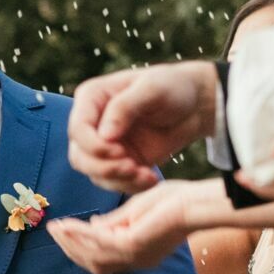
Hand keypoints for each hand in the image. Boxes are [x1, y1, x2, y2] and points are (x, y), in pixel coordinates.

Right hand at [47, 178, 212, 273]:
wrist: (195, 202)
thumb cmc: (174, 202)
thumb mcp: (136, 213)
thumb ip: (114, 222)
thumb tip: (93, 224)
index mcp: (139, 255)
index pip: (103, 259)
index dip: (81, 248)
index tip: (64, 231)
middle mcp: (136, 261)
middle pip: (94, 263)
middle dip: (71, 248)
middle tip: (53, 230)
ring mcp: (135, 256)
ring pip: (93, 256)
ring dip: (71, 241)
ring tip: (56, 227)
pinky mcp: (133, 244)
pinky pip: (99, 242)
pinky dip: (80, 234)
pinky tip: (69, 224)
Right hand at [67, 63, 218, 193]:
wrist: (194, 106)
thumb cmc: (173, 87)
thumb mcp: (152, 89)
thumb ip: (124, 107)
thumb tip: (104, 136)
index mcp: (92, 98)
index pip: (78, 129)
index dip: (93, 146)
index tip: (121, 151)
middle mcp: (92, 123)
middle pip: (79, 156)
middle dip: (104, 168)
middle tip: (132, 168)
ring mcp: (104, 145)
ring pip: (94, 173)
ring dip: (119, 180)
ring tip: (146, 175)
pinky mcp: (119, 161)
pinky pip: (114, 182)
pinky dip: (130, 186)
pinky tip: (150, 178)